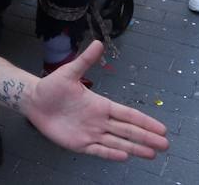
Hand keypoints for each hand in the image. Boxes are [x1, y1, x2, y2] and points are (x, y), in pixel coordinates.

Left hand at [25, 41, 169, 160]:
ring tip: (152, 154)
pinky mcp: (79, 144)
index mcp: (101, 105)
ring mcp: (91, 133)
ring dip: (134, 148)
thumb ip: (85, 60)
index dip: (144, 121)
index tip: (161, 128)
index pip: (127, 114)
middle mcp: (99, 121)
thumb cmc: (52, 86)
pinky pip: (98, 150)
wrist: (34, 100)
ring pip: (117, 142)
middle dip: (146, 138)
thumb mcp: (69, 72)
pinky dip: (111, 154)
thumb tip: (99, 42)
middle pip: (127, 131)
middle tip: (165, 145)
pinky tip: (125, 156)